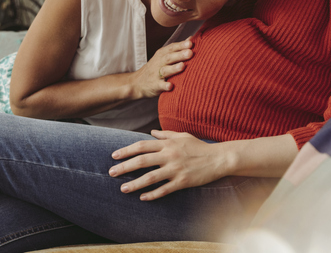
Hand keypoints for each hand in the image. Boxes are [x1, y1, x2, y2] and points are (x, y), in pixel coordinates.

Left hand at [109, 130, 226, 200]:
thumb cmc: (199, 147)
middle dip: (124, 167)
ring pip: (150, 177)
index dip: (126, 150)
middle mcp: (169, 155)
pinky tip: (142, 198)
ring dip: (135, 184)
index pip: (141, 146)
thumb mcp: (182, 136)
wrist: (218, 158)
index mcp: (167, 144)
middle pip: (141, 161)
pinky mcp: (183, 182)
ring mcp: (175, 169)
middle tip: (111, 172)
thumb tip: (151, 132)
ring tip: (123, 189)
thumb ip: (165, 134)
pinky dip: (152, 194)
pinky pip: (164, 189)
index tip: (114, 156)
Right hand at [128, 39, 192, 98]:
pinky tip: (171, 86)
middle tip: (190, 53)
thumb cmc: (156, 67)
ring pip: (165, 70)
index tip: (191, 43)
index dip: (181, 45)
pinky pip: (160, 85)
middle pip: (169, 57)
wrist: (137, 82)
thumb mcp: (164, 55)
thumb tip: (191, 39)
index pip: (172, 48)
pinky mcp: (155, 85)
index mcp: (162, 54)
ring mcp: (156, 74)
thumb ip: (177, 48)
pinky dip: (165, 86)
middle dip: (180, 55)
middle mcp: (159, 62)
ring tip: (183, 66)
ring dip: (174, 68)